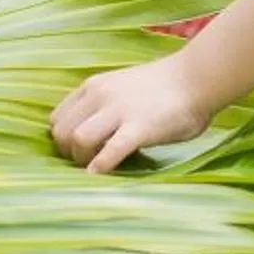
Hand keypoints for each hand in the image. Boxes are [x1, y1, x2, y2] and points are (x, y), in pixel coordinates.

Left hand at [51, 57, 212, 173]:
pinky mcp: (139, 127)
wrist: (198, 78)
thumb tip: (90, 134)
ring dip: (83, 160)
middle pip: (62, 133)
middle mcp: (100, 95)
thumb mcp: (121, 87)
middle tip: (89, 162)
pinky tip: (102, 176)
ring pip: (78, 140)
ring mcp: (119, 111)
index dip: (64, 139)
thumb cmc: (164, 88)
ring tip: (98, 167)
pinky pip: (109, 152)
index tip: (81, 149)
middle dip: (70, 154)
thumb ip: (102, 105)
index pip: (56, 119)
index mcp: (94, 86)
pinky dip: (100, 167)